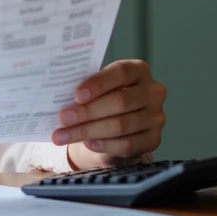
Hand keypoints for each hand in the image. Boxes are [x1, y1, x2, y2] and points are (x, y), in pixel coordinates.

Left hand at [51, 60, 166, 171]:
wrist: (119, 122)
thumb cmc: (104, 97)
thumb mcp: (98, 86)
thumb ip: (87, 87)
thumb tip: (60, 94)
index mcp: (139, 70)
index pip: (121, 73)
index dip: (98, 84)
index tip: (77, 95)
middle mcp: (153, 92)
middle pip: (120, 101)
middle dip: (87, 112)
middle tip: (63, 118)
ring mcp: (156, 117)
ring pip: (120, 125)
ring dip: (88, 131)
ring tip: (64, 134)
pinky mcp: (154, 139)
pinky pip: (127, 145)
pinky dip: (104, 145)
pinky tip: (87, 143)